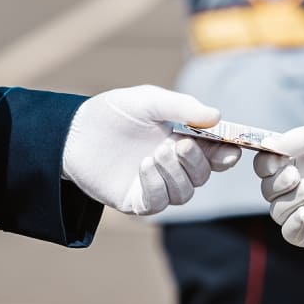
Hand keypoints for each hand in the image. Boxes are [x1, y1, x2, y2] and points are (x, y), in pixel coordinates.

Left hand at [61, 85, 240, 215]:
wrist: (73, 132)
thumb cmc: (113, 113)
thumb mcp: (148, 100)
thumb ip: (182, 107)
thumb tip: (216, 116)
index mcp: (183, 141)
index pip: (216, 154)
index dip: (227, 154)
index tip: (230, 149)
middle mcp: (173, 167)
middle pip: (202, 176)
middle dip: (196, 162)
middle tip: (180, 145)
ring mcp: (155, 185)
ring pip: (184, 193)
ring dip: (175, 174)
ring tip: (155, 153)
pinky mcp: (136, 200)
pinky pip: (158, 203)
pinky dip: (156, 186)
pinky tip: (144, 166)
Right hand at [253, 123, 303, 247]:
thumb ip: (299, 138)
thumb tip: (269, 144)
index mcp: (298, 162)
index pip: (266, 166)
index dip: (266, 163)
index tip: (279, 158)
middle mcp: (299, 186)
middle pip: (268, 189)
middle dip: (277, 182)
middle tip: (298, 175)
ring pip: (277, 211)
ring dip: (287, 201)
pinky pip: (292, 233)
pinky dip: (292, 225)